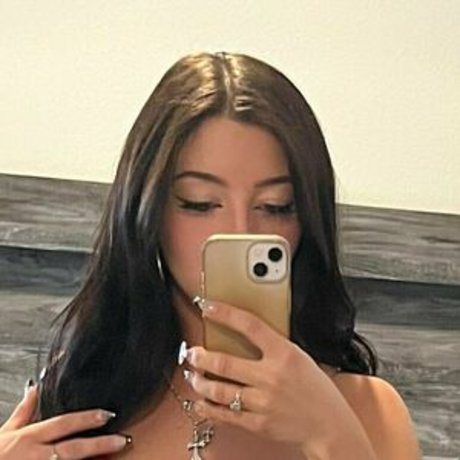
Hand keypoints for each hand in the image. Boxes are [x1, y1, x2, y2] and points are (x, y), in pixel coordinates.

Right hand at [0, 384, 130, 458]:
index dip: (87, 419)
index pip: (63, 424)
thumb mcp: (5, 432)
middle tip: (122, 440)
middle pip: (73, 449)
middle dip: (99, 444)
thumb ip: (23, 411)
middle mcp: (34, 456)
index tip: (108, 414)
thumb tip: (34, 387)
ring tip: (114, 458)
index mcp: (28, 438)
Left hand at [183, 301, 375, 457]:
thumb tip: (245, 333)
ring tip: (192, 375)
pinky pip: (225, 415)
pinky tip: (200, 401)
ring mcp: (264, 402)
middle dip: (200, 357)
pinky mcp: (258, 424)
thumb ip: (274, 346)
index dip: (226, 314)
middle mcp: (271, 376)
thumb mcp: (300, 357)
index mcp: (284, 354)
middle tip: (190, 352)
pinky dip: (208, 408)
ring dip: (200, 382)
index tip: (208, 307)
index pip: (250, 326)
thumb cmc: (317, 390)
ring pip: (220, 390)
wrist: (330, 426)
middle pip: (225, 363)